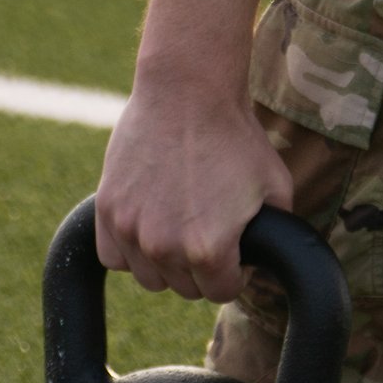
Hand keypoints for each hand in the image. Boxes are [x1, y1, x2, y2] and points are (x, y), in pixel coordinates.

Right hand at [94, 83, 295, 302]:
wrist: (188, 90)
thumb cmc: (235, 136)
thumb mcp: (275, 186)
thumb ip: (276, 234)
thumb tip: (272, 260)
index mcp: (209, 250)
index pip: (221, 292)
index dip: (234, 273)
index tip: (235, 254)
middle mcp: (165, 247)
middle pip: (185, 288)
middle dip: (201, 268)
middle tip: (209, 231)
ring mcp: (130, 229)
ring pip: (149, 277)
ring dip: (165, 262)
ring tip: (179, 226)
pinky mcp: (107, 209)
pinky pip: (112, 256)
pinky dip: (128, 249)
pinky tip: (147, 226)